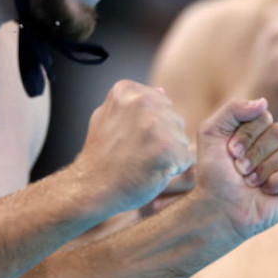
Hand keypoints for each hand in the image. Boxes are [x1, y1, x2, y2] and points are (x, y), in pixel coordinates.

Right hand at [73, 80, 192, 216]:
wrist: (91, 188)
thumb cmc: (100, 156)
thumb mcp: (107, 118)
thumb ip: (132, 104)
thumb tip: (162, 92)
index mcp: (128, 90)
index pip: (163, 104)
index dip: (153, 128)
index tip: (131, 140)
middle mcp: (142, 100)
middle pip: (175, 120)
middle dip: (165, 139)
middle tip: (138, 155)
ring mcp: (154, 123)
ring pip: (182, 139)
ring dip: (170, 155)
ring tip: (144, 164)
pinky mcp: (167, 147)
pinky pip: (186, 158)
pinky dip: (174, 170)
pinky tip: (152, 174)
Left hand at [195, 98, 277, 241]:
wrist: (215, 205)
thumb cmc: (212, 170)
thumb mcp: (211, 131)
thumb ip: (233, 109)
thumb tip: (264, 102)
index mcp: (258, 131)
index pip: (264, 116)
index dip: (246, 134)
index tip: (229, 151)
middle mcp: (275, 146)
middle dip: (253, 152)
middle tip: (238, 168)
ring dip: (262, 169)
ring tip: (247, 181)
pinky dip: (276, 182)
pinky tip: (263, 191)